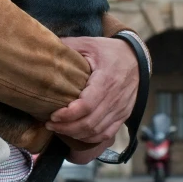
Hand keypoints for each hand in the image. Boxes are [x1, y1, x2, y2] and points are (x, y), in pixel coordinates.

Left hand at [46, 37, 138, 160]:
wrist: (136, 58)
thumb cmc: (108, 51)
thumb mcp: (89, 43)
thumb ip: (69, 45)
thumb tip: (46, 47)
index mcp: (106, 80)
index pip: (86, 105)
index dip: (68, 115)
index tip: (52, 115)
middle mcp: (115, 98)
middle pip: (90, 123)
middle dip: (67, 128)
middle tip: (49, 125)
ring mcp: (120, 109)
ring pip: (97, 131)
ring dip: (76, 134)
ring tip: (58, 129)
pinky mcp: (123, 115)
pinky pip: (106, 134)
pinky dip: (90, 138)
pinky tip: (76, 134)